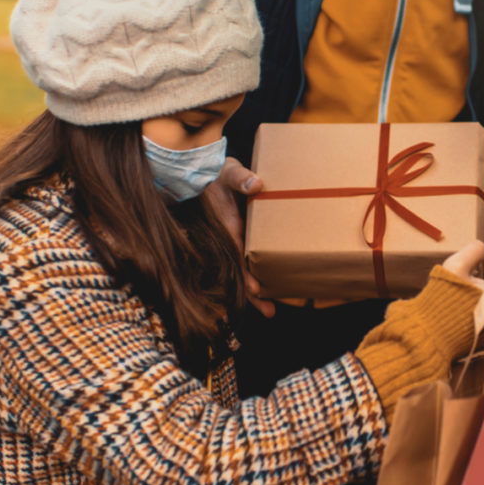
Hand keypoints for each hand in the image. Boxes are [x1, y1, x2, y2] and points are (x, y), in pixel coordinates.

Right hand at [206, 157, 274, 317]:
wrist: (210, 174)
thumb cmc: (221, 174)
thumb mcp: (230, 173)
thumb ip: (241, 178)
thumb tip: (256, 183)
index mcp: (226, 228)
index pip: (235, 256)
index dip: (244, 274)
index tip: (254, 289)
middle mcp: (228, 240)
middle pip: (239, 272)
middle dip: (252, 294)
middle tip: (269, 311)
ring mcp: (234, 243)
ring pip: (243, 272)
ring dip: (256, 292)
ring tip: (271, 311)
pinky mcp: (241, 241)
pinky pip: (248, 261)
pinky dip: (258, 276)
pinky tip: (273, 290)